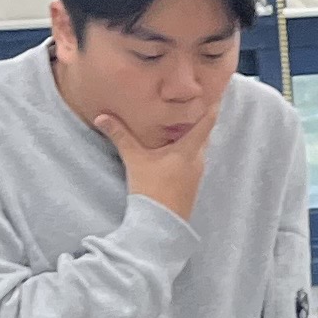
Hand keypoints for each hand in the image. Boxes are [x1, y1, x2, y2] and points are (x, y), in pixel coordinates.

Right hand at [87, 90, 221, 222]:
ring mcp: (197, 173)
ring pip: (200, 148)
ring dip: (194, 136)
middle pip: (204, 134)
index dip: (211, 106)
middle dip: (200, 120)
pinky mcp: (192, 184)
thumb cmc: (150, 190)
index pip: (206, 122)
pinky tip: (177, 149)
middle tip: (195, 104)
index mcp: (188, 150)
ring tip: (184, 122)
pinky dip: (189, 150)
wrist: (160, 225)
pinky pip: (195, 160)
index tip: (216, 92)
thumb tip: (101, 117)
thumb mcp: (134, 160)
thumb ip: (120, 136)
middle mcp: (198, 159)